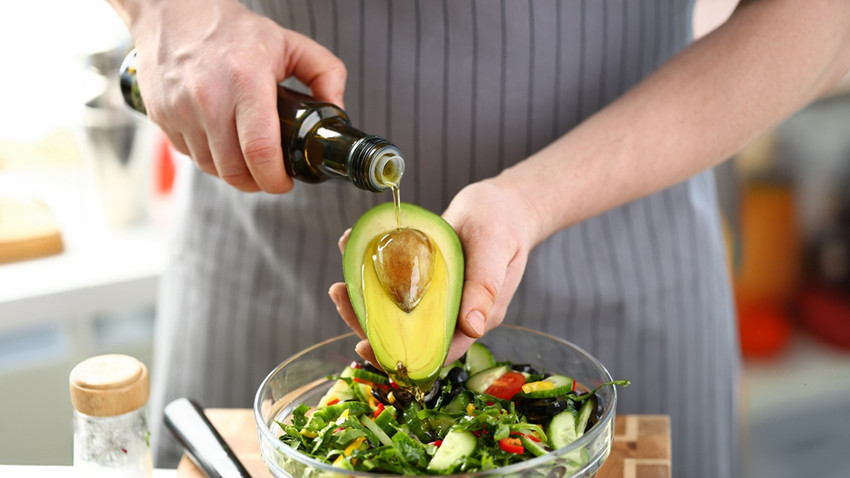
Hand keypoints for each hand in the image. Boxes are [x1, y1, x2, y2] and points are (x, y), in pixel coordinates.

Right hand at [127, 0, 346, 192]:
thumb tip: (337, 113)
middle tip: (270, 175)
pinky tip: (222, 142)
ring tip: (247, 159)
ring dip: (233, 173)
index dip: (275, 178)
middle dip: (257, 182)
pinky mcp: (161, 116)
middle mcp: (208, 98)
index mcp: (245, 81)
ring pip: (211, 168)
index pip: (260, 150)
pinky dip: (209, 158)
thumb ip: (326, 73)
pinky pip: (189, 156)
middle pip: (234, 169)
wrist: (173, 10)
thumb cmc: (232, 30)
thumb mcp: (289, 43)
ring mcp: (180, 109)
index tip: (285, 182)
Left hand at [328, 180, 537, 364]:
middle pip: (405, 335)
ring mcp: (434, 298)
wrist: (503, 205)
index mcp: (472, 319)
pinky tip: (353, 249)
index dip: (398, 355)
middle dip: (368, 324)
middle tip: (340, 295)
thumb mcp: (493, 250)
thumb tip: (473, 328)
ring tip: (340, 281)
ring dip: (363, 300)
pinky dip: (371, 273)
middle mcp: (450, 314)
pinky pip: (393, 285)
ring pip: (394, 313)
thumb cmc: (503, 224)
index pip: (432, 352)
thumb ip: (484, 287)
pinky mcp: (423, 280)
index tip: (364, 344)